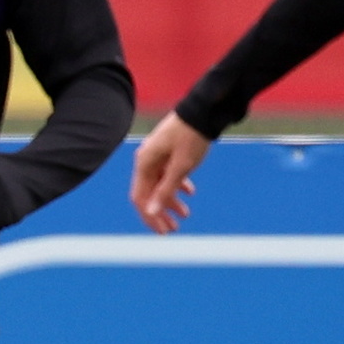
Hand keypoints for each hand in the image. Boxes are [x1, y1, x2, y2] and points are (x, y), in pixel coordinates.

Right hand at [131, 114, 212, 233]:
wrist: (203, 111)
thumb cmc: (191, 137)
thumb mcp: (181, 167)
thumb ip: (166, 190)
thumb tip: (150, 212)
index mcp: (144, 164)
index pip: (140, 198)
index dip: (150, 217)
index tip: (163, 232)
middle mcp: (146, 161)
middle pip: (149, 193)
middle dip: (161, 213)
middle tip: (174, 229)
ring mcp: (157, 156)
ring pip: (160, 185)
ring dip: (171, 201)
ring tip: (185, 215)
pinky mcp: (167, 153)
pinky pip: (168, 174)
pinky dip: (178, 185)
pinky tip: (190, 192)